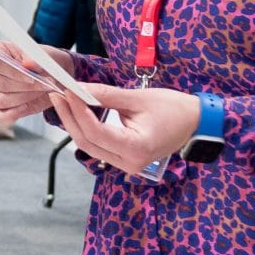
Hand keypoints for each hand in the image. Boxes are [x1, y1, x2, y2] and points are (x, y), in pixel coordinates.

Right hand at [0, 40, 66, 121]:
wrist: (55, 77)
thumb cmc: (47, 62)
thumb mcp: (46, 56)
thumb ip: (36, 59)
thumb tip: (27, 64)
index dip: (11, 69)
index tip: (31, 75)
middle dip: (24, 86)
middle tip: (45, 84)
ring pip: (1, 99)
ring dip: (25, 98)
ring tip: (42, 91)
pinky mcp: (2, 107)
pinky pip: (1, 115)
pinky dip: (15, 113)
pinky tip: (28, 105)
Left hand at [49, 84, 199, 172]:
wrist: (197, 123)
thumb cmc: (174, 108)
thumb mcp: (139, 98)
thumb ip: (106, 95)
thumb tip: (78, 89)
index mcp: (136, 149)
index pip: (95, 132)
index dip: (77, 110)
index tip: (67, 90)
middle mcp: (130, 163)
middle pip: (87, 142)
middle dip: (69, 117)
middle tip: (58, 94)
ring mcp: (127, 166)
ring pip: (89, 146)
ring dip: (74, 123)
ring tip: (64, 100)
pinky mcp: (125, 161)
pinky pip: (98, 147)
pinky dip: (86, 129)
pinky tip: (77, 112)